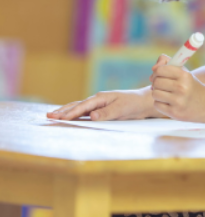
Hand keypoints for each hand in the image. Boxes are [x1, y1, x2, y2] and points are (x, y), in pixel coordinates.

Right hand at [46, 86, 162, 120]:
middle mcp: (97, 101)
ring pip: (79, 109)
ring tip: (53, 116)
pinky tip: (69, 118)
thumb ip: (107, 113)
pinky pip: (85, 113)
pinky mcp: (101, 111)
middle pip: (77, 105)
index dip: (71, 113)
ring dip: (67, 112)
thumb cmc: (133, 104)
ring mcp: (98, 105)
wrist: (143, 102)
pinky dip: (75, 115)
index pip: (83, 106)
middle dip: (63, 111)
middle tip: (49, 116)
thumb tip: (92, 116)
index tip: (60, 118)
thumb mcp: (122, 109)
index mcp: (101, 98)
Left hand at [150, 59, 204, 121]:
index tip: (159, 75)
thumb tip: (153, 68)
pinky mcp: (175, 113)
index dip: (156, 72)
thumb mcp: (183, 72)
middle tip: (162, 85)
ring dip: (158, 93)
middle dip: (156, 83)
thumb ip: (167, 63)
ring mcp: (178, 101)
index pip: (160, 70)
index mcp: (184, 75)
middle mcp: (182, 88)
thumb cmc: (190, 85)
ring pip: (155, 94)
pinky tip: (168, 102)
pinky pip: (157, 104)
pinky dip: (160, 103)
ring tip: (166, 93)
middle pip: (156, 82)